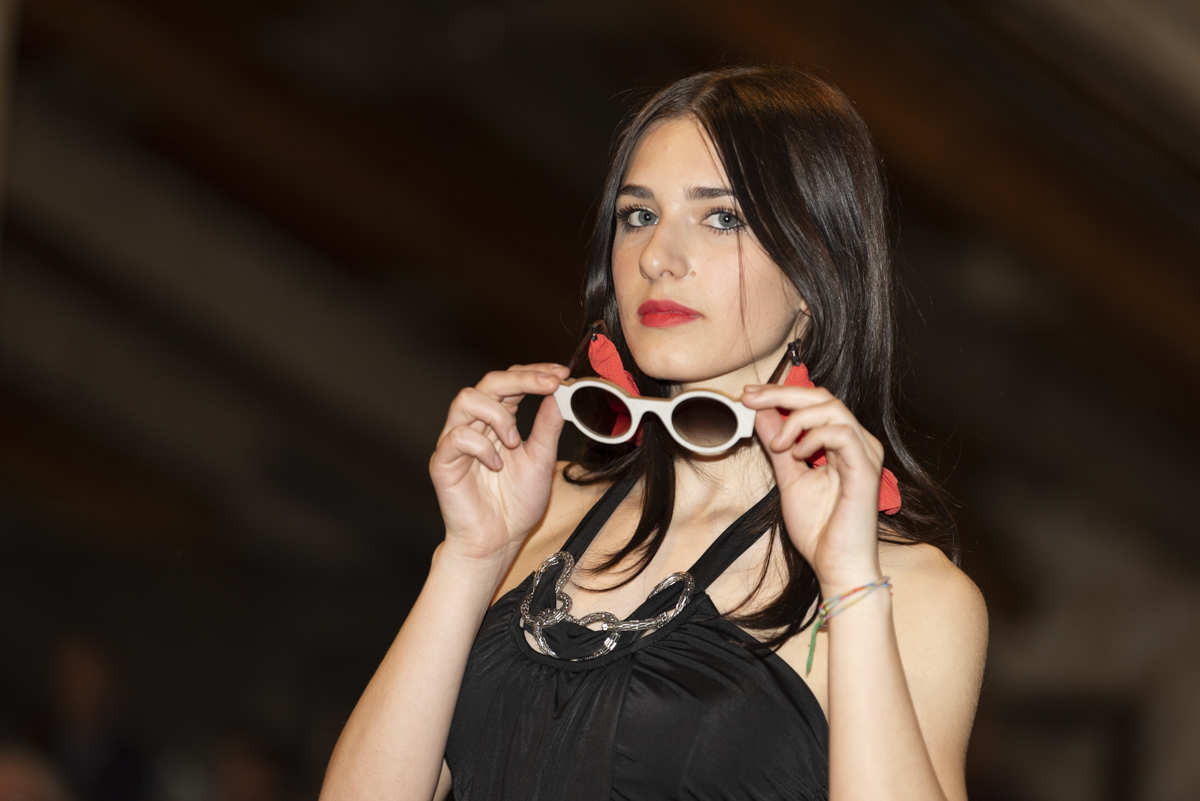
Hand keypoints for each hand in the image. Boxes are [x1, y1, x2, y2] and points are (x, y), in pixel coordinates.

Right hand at [429, 363, 570, 563]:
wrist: (499, 541)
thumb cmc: (517, 503)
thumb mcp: (542, 459)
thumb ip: (548, 426)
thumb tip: (560, 392)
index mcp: (499, 421)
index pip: (512, 382)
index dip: (535, 372)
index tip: (563, 374)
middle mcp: (476, 424)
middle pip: (489, 382)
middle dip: (522, 379)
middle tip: (550, 384)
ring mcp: (457, 440)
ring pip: (466, 399)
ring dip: (497, 415)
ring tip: (514, 441)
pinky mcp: (443, 461)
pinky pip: (456, 436)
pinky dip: (481, 447)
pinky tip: (495, 465)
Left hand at [740, 383, 884, 591]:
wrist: (836, 566)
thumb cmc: (819, 529)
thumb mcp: (788, 477)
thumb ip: (777, 446)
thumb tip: (760, 414)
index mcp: (842, 443)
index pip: (814, 402)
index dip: (780, 393)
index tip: (748, 395)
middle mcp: (857, 443)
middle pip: (822, 397)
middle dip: (781, 394)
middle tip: (750, 399)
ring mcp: (864, 453)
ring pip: (832, 408)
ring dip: (795, 420)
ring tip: (778, 446)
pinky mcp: (866, 469)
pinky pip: (841, 433)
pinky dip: (813, 437)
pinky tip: (797, 455)